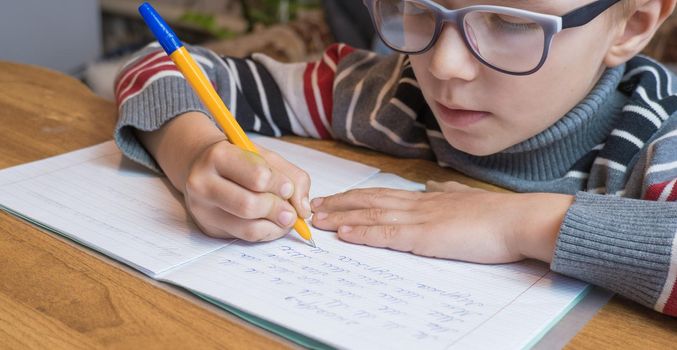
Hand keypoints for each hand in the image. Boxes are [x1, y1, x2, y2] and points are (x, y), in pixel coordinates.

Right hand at [184, 141, 310, 240]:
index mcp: (218, 156)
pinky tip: (271, 223)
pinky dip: (266, 232)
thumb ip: (292, 177)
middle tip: (291, 212)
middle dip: (278, 210)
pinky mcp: (208, 227)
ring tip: (285, 218)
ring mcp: (202, 209)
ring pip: (247, 227)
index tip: (288, 189)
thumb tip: (303, 210)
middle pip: (249, 205)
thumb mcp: (266, 156)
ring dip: (275, 226)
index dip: (280, 185)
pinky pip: (244, 237)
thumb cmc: (238, 159)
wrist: (201, 165)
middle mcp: (203, 183)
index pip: (257, 177)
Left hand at [311, 180, 572, 263]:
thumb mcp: (465, 198)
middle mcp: (417, 204)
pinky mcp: (424, 237)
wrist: (516, 219)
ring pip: (371, 215)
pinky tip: (344, 233)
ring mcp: (418, 219)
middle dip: (339, 203)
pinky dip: (362, 233)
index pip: (382, 196)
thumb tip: (432, 185)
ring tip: (317, 217)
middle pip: (369, 201)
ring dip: (342, 216)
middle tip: (313, 205)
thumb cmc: (496, 215)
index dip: (356, 197)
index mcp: (426, 199)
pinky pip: (387, 235)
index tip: (336, 198)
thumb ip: (446, 193)